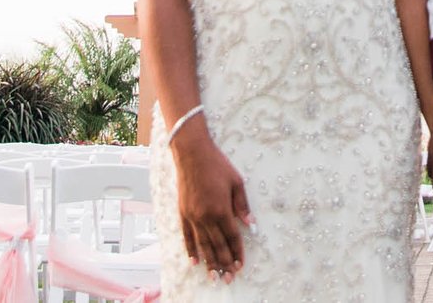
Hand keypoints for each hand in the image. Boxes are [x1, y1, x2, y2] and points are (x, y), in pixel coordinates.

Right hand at [172, 127, 252, 278]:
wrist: (192, 154)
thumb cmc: (217, 165)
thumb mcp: (236, 182)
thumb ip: (242, 205)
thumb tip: (250, 225)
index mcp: (221, 209)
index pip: (232, 237)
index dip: (237, 252)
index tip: (241, 265)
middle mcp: (206, 216)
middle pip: (217, 245)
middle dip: (224, 263)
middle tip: (229, 278)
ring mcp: (192, 216)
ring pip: (202, 245)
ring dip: (209, 262)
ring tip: (214, 276)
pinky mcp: (183, 213)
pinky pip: (187, 236)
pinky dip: (191, 250)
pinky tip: (195, 261)